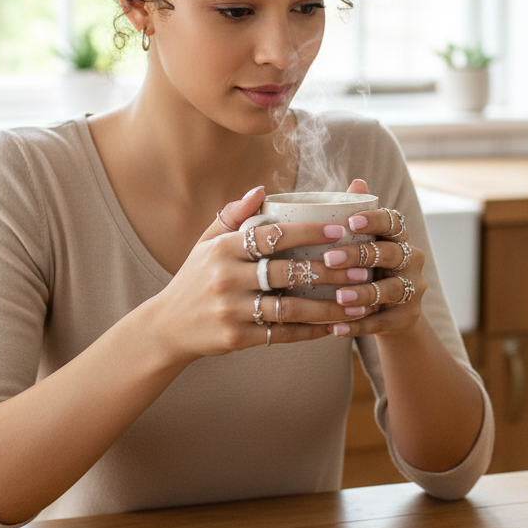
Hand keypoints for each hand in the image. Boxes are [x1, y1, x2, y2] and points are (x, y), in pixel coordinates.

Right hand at [146, 187, 361, 360]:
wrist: (166, 327)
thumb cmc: (195, 278)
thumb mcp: (206, 243)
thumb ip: (233, 215)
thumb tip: (262, 190)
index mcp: (222, 249)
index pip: (272, 236)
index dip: (308, 232)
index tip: (339, 232)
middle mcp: (226, 278)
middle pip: (286, 272)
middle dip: (328, 271)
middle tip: (361, 270)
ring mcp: (231, 310)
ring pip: (290, 307)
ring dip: (328, 306)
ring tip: (357, 302)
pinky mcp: (237, 338)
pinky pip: (282, 334)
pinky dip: (310, 331)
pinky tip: (334, 327)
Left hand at [321, 179, 425, 337]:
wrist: (393, 312)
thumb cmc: (370, 267)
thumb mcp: (367, 242)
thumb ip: (360, 214)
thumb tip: (356, 182)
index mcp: (400, 237)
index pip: (394, 222)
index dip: (374, 221)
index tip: (351, 221)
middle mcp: (412, 260)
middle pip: (389, 254)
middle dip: (358, 256)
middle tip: (329, 259)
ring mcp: (412, 290)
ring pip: (389, 291)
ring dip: (362, 294)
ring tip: (338, 298)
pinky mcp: (406, 317)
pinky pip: (381, 322)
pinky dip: (357, 326)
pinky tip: (334, 328)